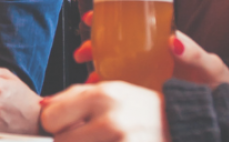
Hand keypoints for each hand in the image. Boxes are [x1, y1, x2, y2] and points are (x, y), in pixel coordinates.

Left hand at [40, 82, 169, 141]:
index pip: (50, 117)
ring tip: (101, 141)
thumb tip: (42, 106)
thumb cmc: (144, 110)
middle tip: (88, 138)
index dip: (54, 125)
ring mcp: (124, 141)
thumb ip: (74, 96)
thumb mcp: (112, 91)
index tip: (65, 127)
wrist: (186, 125)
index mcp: (102, 95)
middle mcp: (112, 119)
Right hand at [74, 18, 228, 90]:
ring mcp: (142, 74)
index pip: (128, 22)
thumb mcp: (209, 65)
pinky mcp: (142, 94)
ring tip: (87, 78)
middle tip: (81, 52)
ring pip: (111, 65)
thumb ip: (196, 53)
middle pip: (112, 44)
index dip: (105, 15)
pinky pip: (119, 88)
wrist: (222, 110)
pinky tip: (99, 93)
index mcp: (159, 41)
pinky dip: (105, 89)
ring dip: (94, 68)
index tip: (89, 17)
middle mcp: (146, 55)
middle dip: (91, 45)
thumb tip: (175, 41)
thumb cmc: (215, 81)